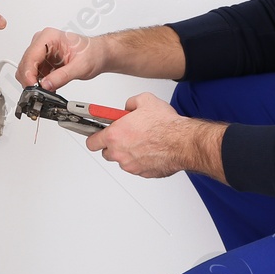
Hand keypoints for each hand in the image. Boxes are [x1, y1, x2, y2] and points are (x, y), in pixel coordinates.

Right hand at [16, 28, 106, 90]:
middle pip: (26, 64)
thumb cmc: (93, 53)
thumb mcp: (81, 66)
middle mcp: (42, 42)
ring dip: (33, 82)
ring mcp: (41, 52)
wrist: (99, 54)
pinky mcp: (43, 61)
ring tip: (46, 90)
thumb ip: (62, 76)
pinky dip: (38, 83)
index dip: (28, 74)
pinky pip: (33, 74)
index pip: (31, 56)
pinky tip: (48, 87)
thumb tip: (46, 85)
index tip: (32, 87)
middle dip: (30, 80)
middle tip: (38, 93)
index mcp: (49, 37)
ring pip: (27, 70)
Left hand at [86, 92, 227, 180]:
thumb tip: (128, 107)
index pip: (92, 142)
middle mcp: (120, 153)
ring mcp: (131, 165)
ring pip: (123, 160)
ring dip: (128, 152)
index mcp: (115, 135)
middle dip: (113, 144)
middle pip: (107, 152)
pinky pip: (137, 167)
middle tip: (124, 135)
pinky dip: (141, 160)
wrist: (183, 142)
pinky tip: (151, 150)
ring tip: (142, 141)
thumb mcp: (144, 101)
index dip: (94, 137)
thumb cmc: (165, 125)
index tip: (96, 134)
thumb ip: (130, 104)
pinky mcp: (143, 173)